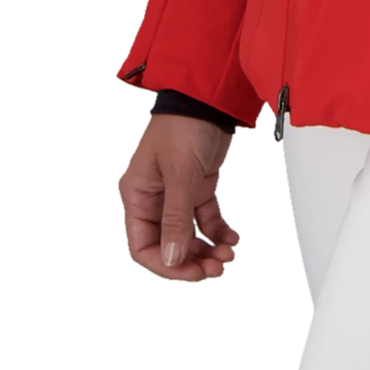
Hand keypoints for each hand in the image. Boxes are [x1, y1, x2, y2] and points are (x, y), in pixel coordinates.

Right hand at [118, 114, 240, 281]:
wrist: (209, 97)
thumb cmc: (185, 125)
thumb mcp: (180, 174)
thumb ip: (176, 218)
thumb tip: (172, 258)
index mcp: (138, 195)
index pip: (143, 245)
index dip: (166, 264)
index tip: (191, 272)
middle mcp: (154, 197)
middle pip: (168, 243)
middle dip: (191, 259)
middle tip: (217, 266)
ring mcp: (176, 192)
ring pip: (188, 233)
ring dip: (207, 247)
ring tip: (227, 253)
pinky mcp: (197, 185)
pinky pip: (204, 217)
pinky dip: (217, 229)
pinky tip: (231, 237)